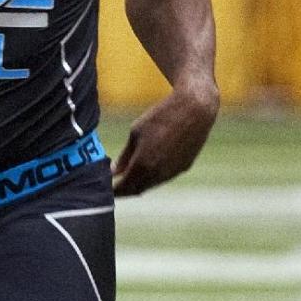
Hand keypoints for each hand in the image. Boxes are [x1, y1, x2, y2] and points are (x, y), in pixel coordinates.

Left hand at [111, 77, 218, 196]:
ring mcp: (172, 172)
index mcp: (143, 165)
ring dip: (140, 183)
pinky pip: (164, 177)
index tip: (106, 188)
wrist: (194, 109)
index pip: (124, 188)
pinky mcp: (183, 167)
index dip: (114, 191)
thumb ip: (124, 157)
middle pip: (137, 189)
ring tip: (129, 175)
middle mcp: (158, 174)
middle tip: (115, 184)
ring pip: (151, 184)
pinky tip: (148, 166)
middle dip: (125, 189)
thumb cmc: (161, 117)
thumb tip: (113, 171)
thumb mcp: (136, 133)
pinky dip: (153, 176)